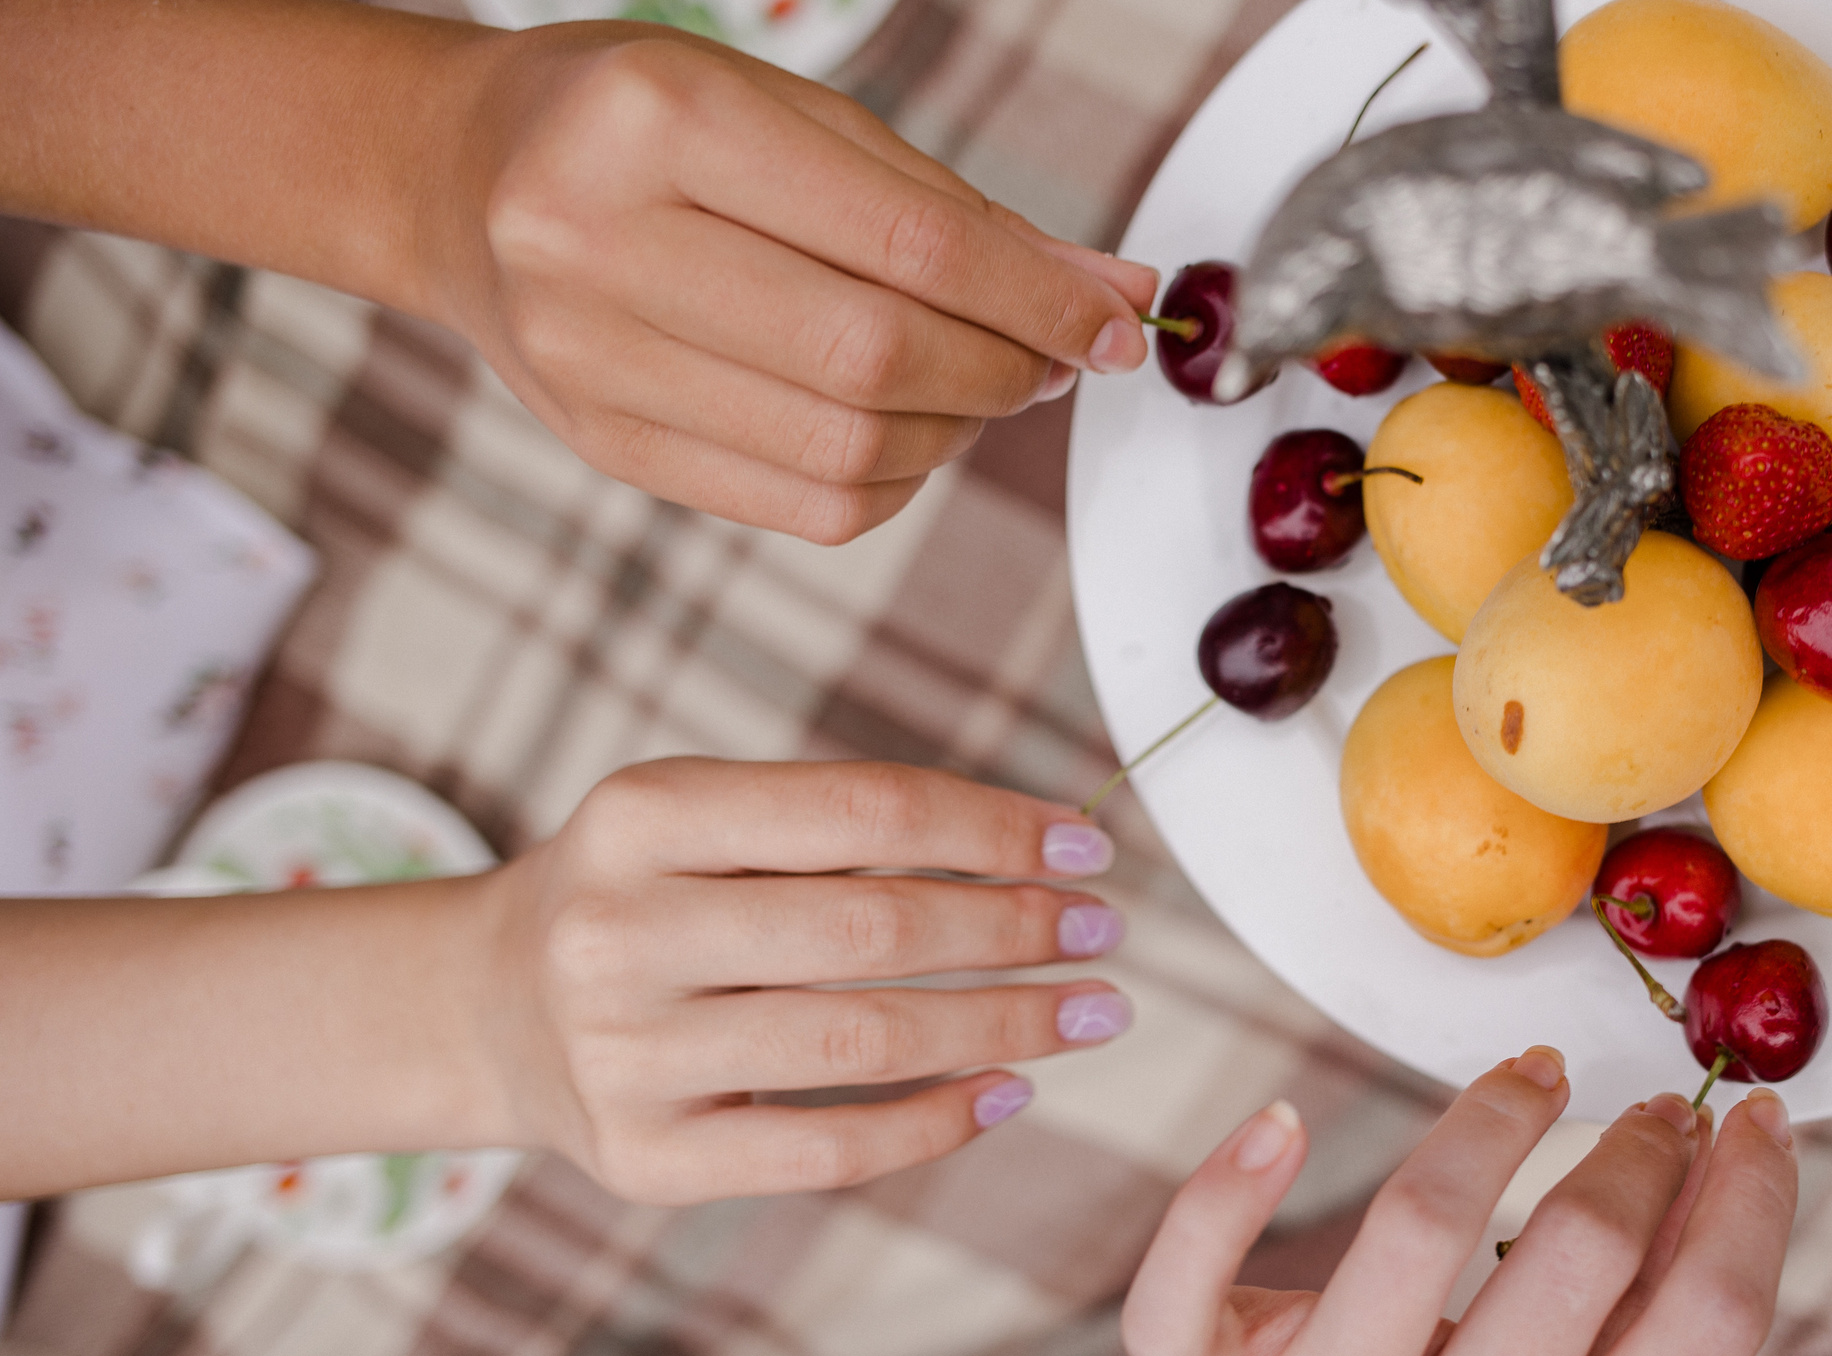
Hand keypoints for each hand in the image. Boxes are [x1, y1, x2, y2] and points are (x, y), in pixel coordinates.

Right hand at [425, 24, 1158, 542]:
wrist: (465, 180)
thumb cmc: (638, 128)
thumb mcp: (795, 117)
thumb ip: (952, 208)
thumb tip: (1108, 293)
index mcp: (658, 120)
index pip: (904, 241)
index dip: (1035, 299)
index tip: (1111, 325)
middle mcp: (600, 238)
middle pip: (875, 356)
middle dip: (1004, 369)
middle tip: (1051, 357)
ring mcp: (589, 355)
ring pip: (848, 449)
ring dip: (957, 431)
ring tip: (980, 383)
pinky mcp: (603, 443)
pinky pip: (805, 506)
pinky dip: (896, 480)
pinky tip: (909, 429)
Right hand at [474, 757, 1132, 1204]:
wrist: (491, 1009)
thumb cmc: (646, 897)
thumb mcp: (703, 820)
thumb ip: (845, 826)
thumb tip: (1049, 845)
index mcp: (641, 814)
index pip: (861, 811)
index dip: (993, 830)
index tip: (1087, 846)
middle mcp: (617, 933)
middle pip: (870, 931)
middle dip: (1015, 930)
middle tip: (1105, 934)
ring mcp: (622, 1057)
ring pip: (861, 1044)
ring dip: (1004, 1026)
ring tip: (1089, 1011)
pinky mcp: (643, 1161)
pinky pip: (825, 1150)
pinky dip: (935, 1123)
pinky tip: (1009, 1090)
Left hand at [995, 1051, 1798, 1355]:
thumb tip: (1718, 1183)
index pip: (1703, 1325)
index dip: (1752, 1200)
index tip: (1761, 1126)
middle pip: (1576, 1254)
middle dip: (1637, 1151)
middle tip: (1653, 1110)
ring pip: (1419, 1222)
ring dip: (1495, 1118)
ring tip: (1536, 1080)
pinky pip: (1194, 1268)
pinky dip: (1230, 1186)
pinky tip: (1283, 1125)